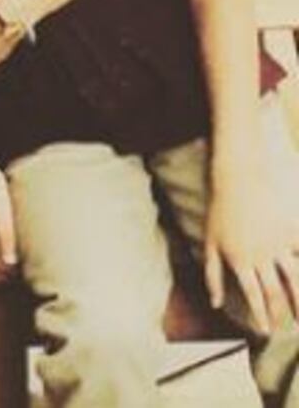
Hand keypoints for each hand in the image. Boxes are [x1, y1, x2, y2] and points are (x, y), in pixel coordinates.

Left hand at [205, 173, 298, 333]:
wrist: (241, 172)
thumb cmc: (222, 206)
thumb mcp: (210, 239)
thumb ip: (212, 275)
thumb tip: (215, 304)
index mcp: (240, 259)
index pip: (253, 296)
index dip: (260, 316)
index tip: (264, 330)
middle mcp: (261, 255)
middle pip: (275, 292)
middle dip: (281, 314)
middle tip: (286, 328)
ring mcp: (279, 242)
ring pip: (294, 280)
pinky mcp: (293, 229)